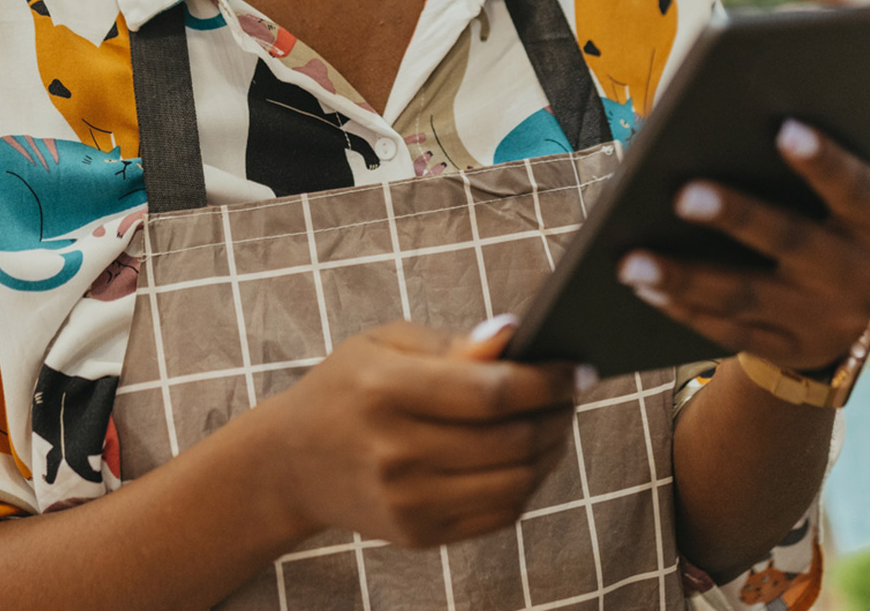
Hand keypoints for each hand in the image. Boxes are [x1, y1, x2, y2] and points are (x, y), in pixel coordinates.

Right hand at [251, 318, 581, 548]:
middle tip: (571, 394)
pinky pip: (500, 514)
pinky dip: (527, 484)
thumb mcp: (385, 344)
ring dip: (551, 451)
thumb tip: (516, 335)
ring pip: (516, 482)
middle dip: (557, 414)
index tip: (576, 368)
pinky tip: (528, 457)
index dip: (546, 381)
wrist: (292, 463)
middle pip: (512, 440)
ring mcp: (408, 501)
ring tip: (556, 423)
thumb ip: (453, 343)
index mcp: (386, 391)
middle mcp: (396, 452)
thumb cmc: (347, 389)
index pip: (491, 392)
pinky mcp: (419, 534)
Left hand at [615, 104, 869, 372]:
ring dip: (686, 277)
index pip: (855, 188)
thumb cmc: (836, 219)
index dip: (823, 161)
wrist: (844, 317)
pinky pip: (728, 332)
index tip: (783, 128)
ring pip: (747, 297)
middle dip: (738, 217)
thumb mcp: (858, 184)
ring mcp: (823, 320)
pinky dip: (683, 308)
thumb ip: (867, 137)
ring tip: (630, 259)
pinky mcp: (785, 350)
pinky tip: (642, 286)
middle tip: (683, 192)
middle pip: (793, 243)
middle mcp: (862, 276)